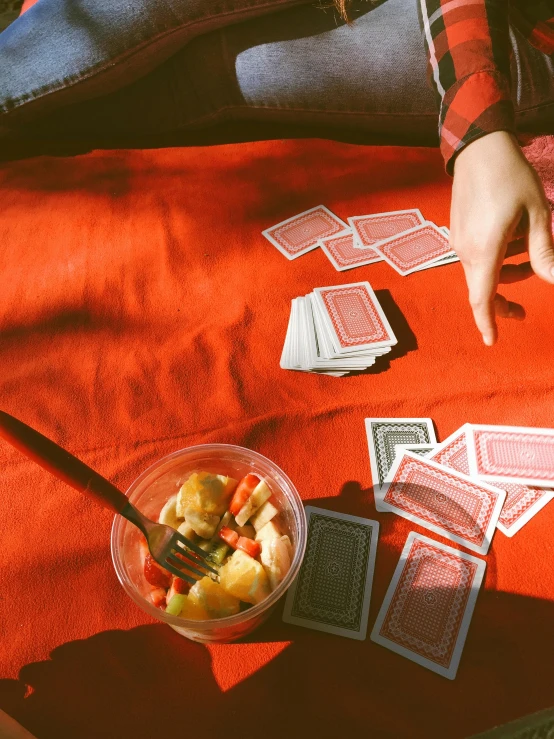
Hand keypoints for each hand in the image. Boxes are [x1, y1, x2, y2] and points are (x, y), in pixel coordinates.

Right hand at [451, 131, 553, 344]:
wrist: (478, 148)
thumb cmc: (511, 178)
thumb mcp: (538, 215)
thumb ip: (544, 254)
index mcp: (485, 250)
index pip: (482, 298)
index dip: (488, 322)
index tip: (492, 341)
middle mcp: (465, 251)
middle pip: (482, 289)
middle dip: (504, 300)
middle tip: (523, 311)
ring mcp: (458, 241)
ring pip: (481, 272)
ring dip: (503, 274)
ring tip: (526, 253)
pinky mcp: (457, 232)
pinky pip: (475, 257)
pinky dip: (494, 259)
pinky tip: (510, 237)